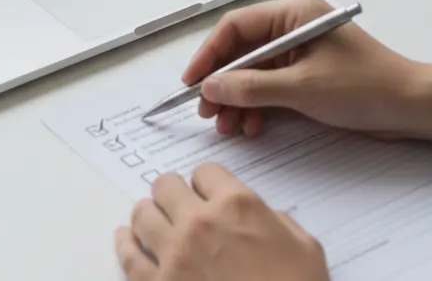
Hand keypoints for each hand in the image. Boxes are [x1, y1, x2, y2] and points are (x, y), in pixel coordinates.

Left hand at [115, 163, 328, 280]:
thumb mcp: (306, 249)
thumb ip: (275, 222)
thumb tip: (260, 219)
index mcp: (237, 205)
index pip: (205, 172)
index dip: (208, 185)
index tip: (210, 196)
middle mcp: (200, 221)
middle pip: (166, 185)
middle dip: (174, 194)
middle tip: (181, 207)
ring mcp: (175, 254)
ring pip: (142, 213)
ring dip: (150, 215)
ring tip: (155, 221)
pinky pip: (129, 258)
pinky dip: (126, 245)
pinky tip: (127, 238)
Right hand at [183, 0, 431, 144]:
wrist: (414, 108)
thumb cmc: (366, 87)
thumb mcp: (302, 88)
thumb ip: (251, 87)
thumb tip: (210, 88)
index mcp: (293, 13)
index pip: (236, 27)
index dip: (209, 54)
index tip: (192, 82)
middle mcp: (293, 25)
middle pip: (242, 50)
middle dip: (223, 82)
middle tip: (207, 111)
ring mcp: (300, 50)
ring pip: (254, 71)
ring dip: (238, 98)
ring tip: (228, 126)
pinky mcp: (307, 73)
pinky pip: (270, 85)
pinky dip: (258, 105)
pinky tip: (251, 125)